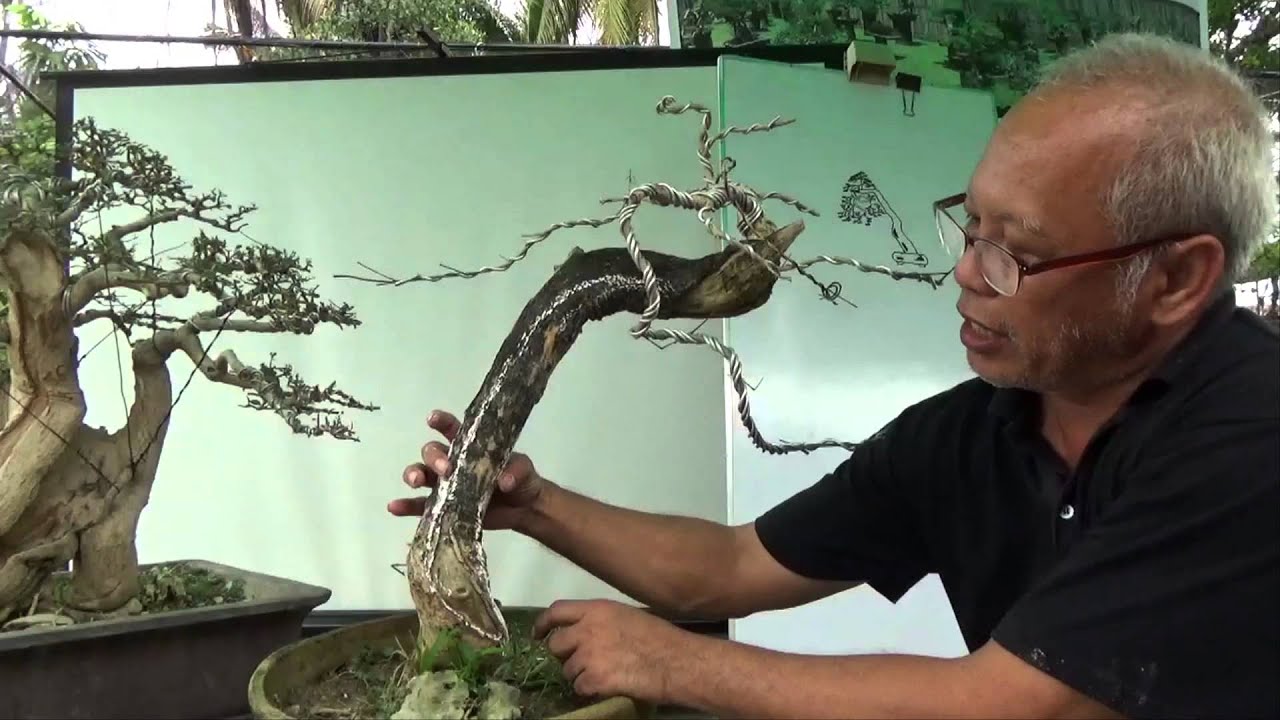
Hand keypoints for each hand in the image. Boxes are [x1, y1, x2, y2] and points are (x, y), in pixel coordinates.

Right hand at [388, 409, 545, 529]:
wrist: (524, 508)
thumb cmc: (522, 479)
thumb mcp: (524, 470)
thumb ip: (516, 470)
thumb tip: (505, 481)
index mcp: (470, 446)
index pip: (452, 429)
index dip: (441, 421)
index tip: (433, 419)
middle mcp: (452, 462)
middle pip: (431, 452)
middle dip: (433, 458)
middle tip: (445, 470)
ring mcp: (444, 485)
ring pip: (420, 474)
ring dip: (413, 475)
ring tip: (415, 482)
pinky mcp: (442, 507)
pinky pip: (419, 505)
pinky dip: (405, 506)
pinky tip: (394, 507)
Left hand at [533, 599, 692, 703]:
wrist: (677, 661)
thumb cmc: (660, 637)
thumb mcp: (628, 616)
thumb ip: (602, 620)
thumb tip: (586, 631)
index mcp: (597, 609)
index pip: (557, 611)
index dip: (543, 623)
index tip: (537, 634)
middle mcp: (588, 629)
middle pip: (556, 644)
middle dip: (564, 655)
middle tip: (580, 661)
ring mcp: (589, 655)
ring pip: (567, 670)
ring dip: (580, 675)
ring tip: (602, 675)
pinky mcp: (595, 679)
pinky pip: (579, 687)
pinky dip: (589, 690)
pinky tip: (606, 686)